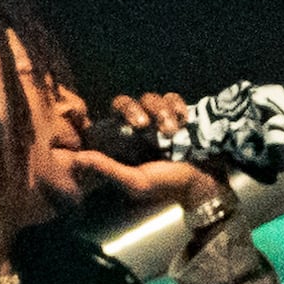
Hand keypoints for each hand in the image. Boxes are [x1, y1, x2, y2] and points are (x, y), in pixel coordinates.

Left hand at [56, 92, 215, 208]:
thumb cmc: (166, 187)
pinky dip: (177, 106)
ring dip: (162, 112)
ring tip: (174, 132)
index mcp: (121, 143)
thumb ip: (107, 170)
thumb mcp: (135, 183)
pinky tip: (184, 121)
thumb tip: (79, 159)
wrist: (204, 184)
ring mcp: (156, 120)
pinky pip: (171, 97)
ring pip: (150, 98)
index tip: (121, 126)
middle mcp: (135, 129)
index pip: (105, 119)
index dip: (106, 119)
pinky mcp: (175, 114)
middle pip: (124, 102)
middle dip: (133, 109)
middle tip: (143, 125)